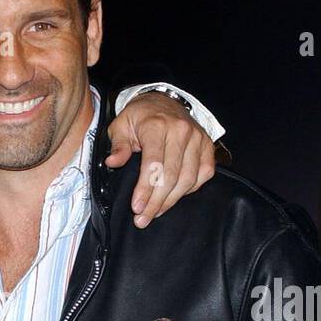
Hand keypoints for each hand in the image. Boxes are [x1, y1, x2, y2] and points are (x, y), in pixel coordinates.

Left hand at [105, 92, 216, 229]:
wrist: (163, 101)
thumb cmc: (139, 117)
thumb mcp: (121, 126)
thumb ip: (118, 145)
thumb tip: (113, 161)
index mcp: (157, 125)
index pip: (153, 164)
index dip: (145, 189)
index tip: (137, 208)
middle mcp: (181, 131)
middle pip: (171, 176)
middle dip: (156, 202)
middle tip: (142, 219)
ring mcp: (197, 138)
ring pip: (188, 179)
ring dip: (171, 201)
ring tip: (155, 212)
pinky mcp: (208, 146)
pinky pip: (204, 174)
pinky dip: (190, 189)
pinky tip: (174, 196)